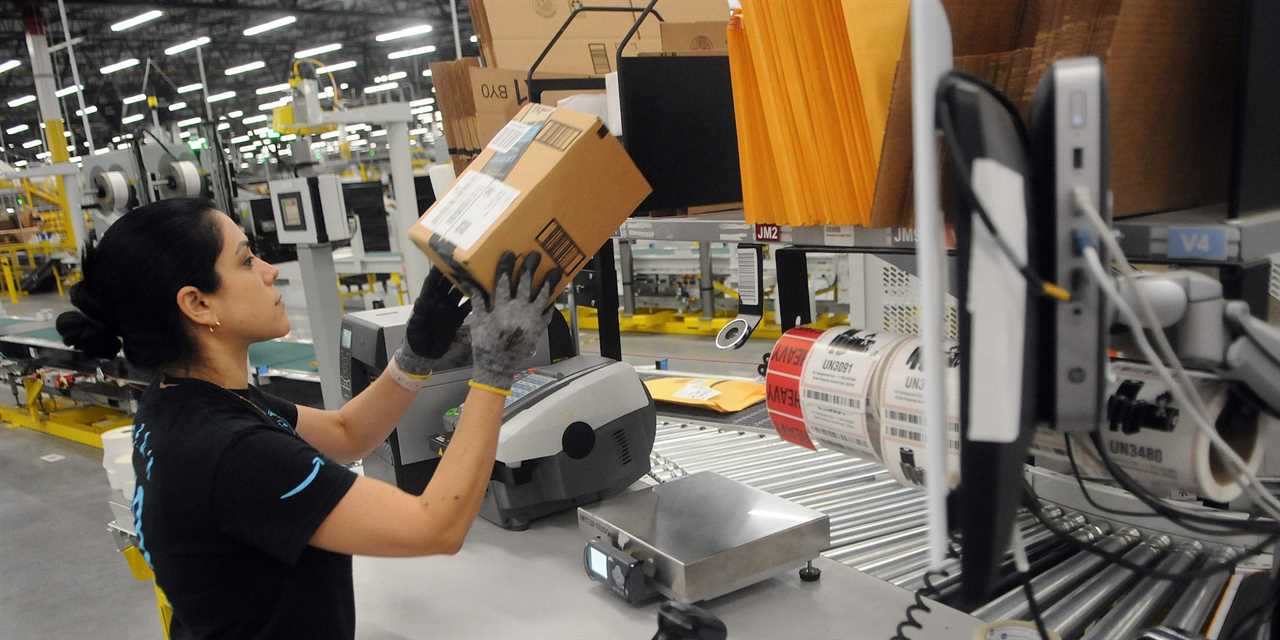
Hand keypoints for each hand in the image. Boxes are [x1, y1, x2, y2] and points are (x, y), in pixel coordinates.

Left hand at [392, 269, 471, 381]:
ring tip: (475, 276)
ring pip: (458, 293)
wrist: (423, 355)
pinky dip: (472, 302)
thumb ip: (419, 313)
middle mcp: (438, 301)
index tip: (443, 260)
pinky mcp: (457, 319)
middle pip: (448, 284)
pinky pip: (466, 308)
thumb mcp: (414, 325)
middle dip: (455, 273)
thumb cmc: (414, 338)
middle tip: (464, 263)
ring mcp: (448, 309)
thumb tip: (421, 300)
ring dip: (466, 285)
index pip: (432, 282)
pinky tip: (480, 296)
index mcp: (426, 300)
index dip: (437, 271)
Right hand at [457, 251, 560, 393]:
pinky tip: (556, 294)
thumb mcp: (477, 322)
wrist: (498, 365)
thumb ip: (477, 301)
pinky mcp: (538, 327)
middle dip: (530, 267)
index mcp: (500, 307)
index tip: (510, 253)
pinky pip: (548, 312)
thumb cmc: (485, 344)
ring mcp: (530, 318)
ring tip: (555, 271)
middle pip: (524, 283)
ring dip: (548, 282)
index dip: (506, 266)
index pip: (503, 281)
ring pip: (542, 295)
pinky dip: (553, 303)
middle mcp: (517, 310)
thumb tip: (470, 283)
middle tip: (535, 255)